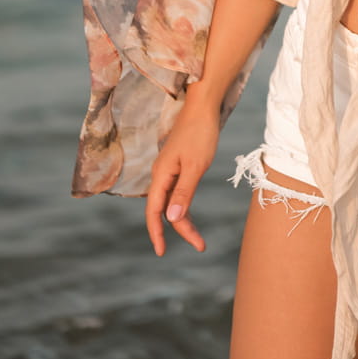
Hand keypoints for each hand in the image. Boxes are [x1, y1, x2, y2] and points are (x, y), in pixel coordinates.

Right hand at [144, 91, 219, 256]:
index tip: (161, 252)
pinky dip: (184, 206)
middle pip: (165, 210)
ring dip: (183, 220)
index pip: (154, 211)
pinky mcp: (178, 164)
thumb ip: (183, 193)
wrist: (203, 105)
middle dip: (180, 230)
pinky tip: (189, 213)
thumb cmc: (200, 133)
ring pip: (172, 202)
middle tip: (200, 246)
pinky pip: (177, 192)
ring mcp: (169, 169)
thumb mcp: (195, 166)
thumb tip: (171, 219)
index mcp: (161, 175)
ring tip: (199, 238)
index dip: (157, 233)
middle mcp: (161, 174)